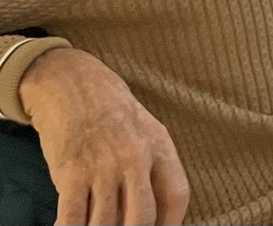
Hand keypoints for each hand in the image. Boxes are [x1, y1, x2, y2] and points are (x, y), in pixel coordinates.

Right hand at [21, 47, 189, 225]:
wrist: (74, 84)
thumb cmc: (112, 113)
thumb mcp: (146, 132)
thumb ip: (154, 168)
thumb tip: (158, 210)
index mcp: (160, 147)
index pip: (176, 196)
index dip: (170, 224)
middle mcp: (135, 158)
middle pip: (142, 217)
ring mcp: (103, 166)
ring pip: (106, 222)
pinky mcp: (72, 172)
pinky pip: (73, 218)